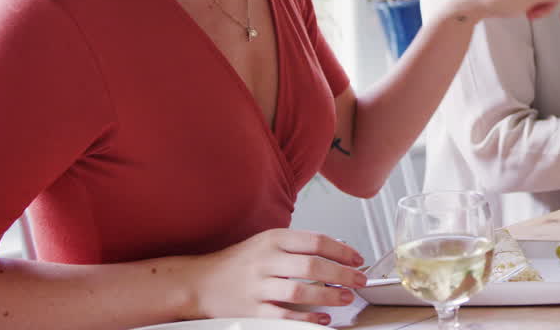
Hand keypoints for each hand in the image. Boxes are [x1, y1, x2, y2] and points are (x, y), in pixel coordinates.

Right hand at [187, 228, 366, 324]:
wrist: (200, 282)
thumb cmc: (239, 262)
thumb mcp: (267, 242)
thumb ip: (298, 246)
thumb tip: (337, 252)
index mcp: (274, 239)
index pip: (316, 241)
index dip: (342, 251)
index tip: (357, 259)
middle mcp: (266, 260)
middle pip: (313, 266)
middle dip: (343, 274)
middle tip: (359, 280)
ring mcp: (258, 286)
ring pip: (300, 291)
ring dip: (329, 296)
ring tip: (346, 297)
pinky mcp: (252, 310)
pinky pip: (284, 315)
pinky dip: (306, 319)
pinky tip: (322, 319)